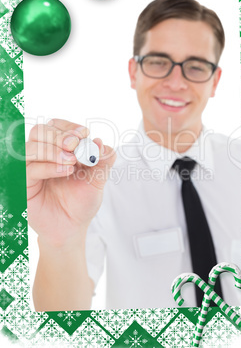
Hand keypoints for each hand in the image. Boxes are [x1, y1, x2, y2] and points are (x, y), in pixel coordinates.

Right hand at [26, 118, 115, 247]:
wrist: (72, 227)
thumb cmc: (82, 202)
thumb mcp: (97, 180)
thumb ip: (102, 161)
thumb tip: (100, 143)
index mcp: (58, 149)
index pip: (56, 126)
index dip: (69, 127)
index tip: (84, 133)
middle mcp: (42, 155)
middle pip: (40, 131)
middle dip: (59, 135)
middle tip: (75, 144)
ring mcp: (31, 168)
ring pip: (31, 147)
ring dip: (52, 150)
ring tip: (71, 161)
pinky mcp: (24, 184)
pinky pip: (30, 169)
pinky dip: (48, 167)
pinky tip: (65, 170)